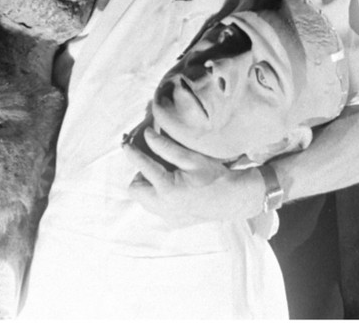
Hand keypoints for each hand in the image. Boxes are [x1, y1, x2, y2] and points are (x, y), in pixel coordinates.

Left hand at [123, 129, 263, 226]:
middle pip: (136, 189)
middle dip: (141, 175)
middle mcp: (164, 207)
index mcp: (168, 189)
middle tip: (157, 164)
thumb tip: (147, 136)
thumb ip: (166, 147)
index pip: (143, 167)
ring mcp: (167, 217)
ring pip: (144, 200)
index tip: (126, 145)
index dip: (133, 154)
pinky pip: (156, 207)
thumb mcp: (191, 157)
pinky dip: (159, 196)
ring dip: (149, 186)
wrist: (233, 199)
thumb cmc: (214, 175)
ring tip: (167, 175)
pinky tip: (175, 187)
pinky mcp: (173, 222)